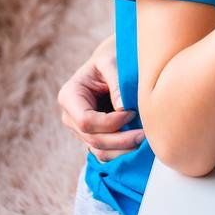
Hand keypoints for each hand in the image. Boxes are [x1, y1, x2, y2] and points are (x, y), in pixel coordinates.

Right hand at [57, 34, 144, 161]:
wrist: (110, 66)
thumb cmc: (110, 60)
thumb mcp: (111, 62)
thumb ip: (116, 83)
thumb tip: (123, 108)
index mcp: (69, 96)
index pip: (86, 120)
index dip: (110, 122)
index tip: (131, 113)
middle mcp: (70, 117)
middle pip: (93, 139)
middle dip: (120, 140)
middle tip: (144, 135)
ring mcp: (80, 130)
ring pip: (99, 151)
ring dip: (123, 151)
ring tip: (144, 141)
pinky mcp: (93, 137)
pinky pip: (105, 154)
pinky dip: (122, 153)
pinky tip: (138, 147)